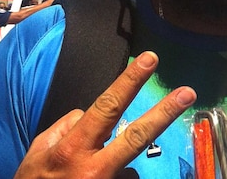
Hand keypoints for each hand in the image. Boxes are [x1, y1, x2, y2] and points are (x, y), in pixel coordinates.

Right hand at [15, 52, 195, 177]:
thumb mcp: (38, 153)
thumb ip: (65, 128)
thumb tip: (89, 114)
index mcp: (73, 150)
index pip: (107, 107)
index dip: (129, 81)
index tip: (150, 60)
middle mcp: (95, 169)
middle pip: (137, 135)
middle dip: (165, 112)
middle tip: (188, 93)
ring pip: (128, 166)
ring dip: (114, 169)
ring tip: (85, 178)